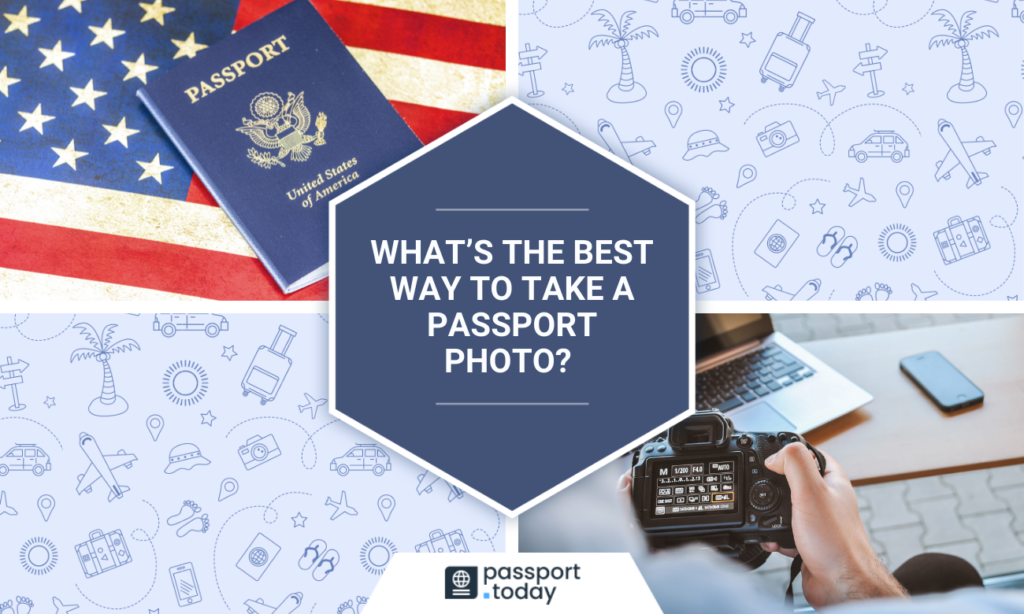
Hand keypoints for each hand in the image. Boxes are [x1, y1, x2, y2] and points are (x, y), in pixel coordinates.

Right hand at [762, 443, 906, 606]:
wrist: (840, 584)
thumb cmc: (835, 542)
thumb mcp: (810, 491)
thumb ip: (793, 464)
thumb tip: (773, 456)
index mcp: (832, 480)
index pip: (808, 453)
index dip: (787, 452)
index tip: (770, 458)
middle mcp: (826, 498)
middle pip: (791, 480)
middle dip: (772, 487)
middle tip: (763, 491)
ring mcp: (817, 520)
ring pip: (784, 508)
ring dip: (770, 515)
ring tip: (769, 521)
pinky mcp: (807, 540)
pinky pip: (783, 531)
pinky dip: (774, 536)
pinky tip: (775, 542)